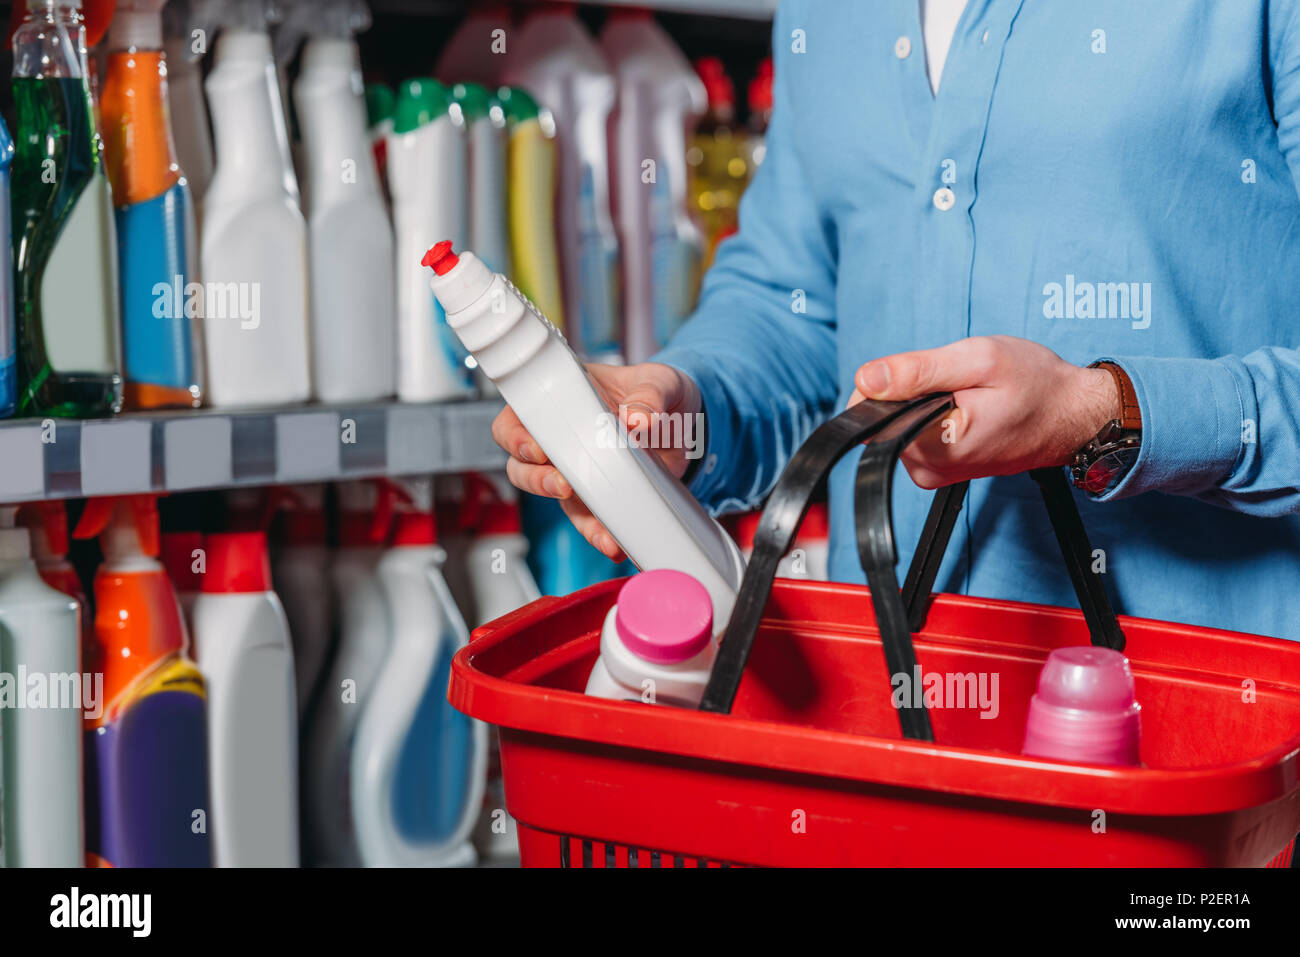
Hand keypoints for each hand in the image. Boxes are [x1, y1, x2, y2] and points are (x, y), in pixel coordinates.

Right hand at [492, 362, 701, 559]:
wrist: (686, 424)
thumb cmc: (659, 393)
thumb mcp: (659, 383)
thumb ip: (650, 395)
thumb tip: (638, 419)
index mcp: (562, 399)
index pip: (518, 416)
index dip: (515, 435)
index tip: (536, 449)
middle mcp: (560, 437)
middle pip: (520, 463)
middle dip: (534, 479)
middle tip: (563, 483)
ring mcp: (575, 470)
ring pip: (547, 496)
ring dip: (565, 513)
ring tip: (590, 515)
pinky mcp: (596, 497)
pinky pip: (586, 520)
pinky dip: (597, 534)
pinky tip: (613, 542)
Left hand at [850, 336, 1118, 488]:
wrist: (1071, 417)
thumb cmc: (1036, 385)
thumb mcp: (979, 359)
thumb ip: (918, 370)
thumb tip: (866, 377)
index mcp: (934, 446)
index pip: (870, 414)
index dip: (887, 381)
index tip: (926, 372)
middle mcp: (926, 469)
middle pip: (881, 419)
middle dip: (908, 390)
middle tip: (955, 382)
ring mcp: (931, 474)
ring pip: (897, 425)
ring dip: (921, 401)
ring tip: (965, 394)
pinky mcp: (936, 471)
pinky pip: (913, 434)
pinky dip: (931, 414)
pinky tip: (963, 407)